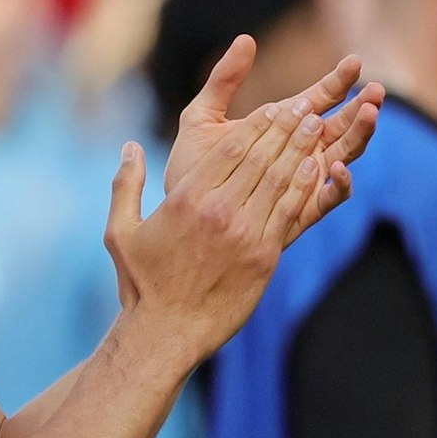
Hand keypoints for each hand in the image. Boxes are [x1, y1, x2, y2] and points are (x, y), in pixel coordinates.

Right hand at [103, 79, 379, 365]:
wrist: (168, 331)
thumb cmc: (142, 283)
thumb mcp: (120, 231)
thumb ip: (126, 185)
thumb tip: (130, 147)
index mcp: (185, 200)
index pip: (230, 150)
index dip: (257, 125)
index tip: (275, 107)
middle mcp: (218, 211)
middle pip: (260, 158)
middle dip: (285, 128)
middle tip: (305, 106)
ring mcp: (244, 234)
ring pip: (280, 179)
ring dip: (300, 149)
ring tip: (316, 126)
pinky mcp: (264, 257)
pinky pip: (289, 212)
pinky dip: (305, 185)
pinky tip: (317, 166)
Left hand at [164, 38, 378, 195]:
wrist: (180, 216)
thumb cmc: (191, 167)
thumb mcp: (202, 117)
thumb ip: (224, 81)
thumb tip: (245, 38)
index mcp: (282, 128)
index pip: (320, 99)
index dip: (339, 81)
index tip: (354, 62)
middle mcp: (301, 153)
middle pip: (342, 127)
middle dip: (361, 108)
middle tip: (376, 91)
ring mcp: (304, 182)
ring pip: (344, 157)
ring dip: (359, 136)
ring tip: (368, 115)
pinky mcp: (300, 211)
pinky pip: (329, 198)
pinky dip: (339, 183)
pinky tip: (339, 166)